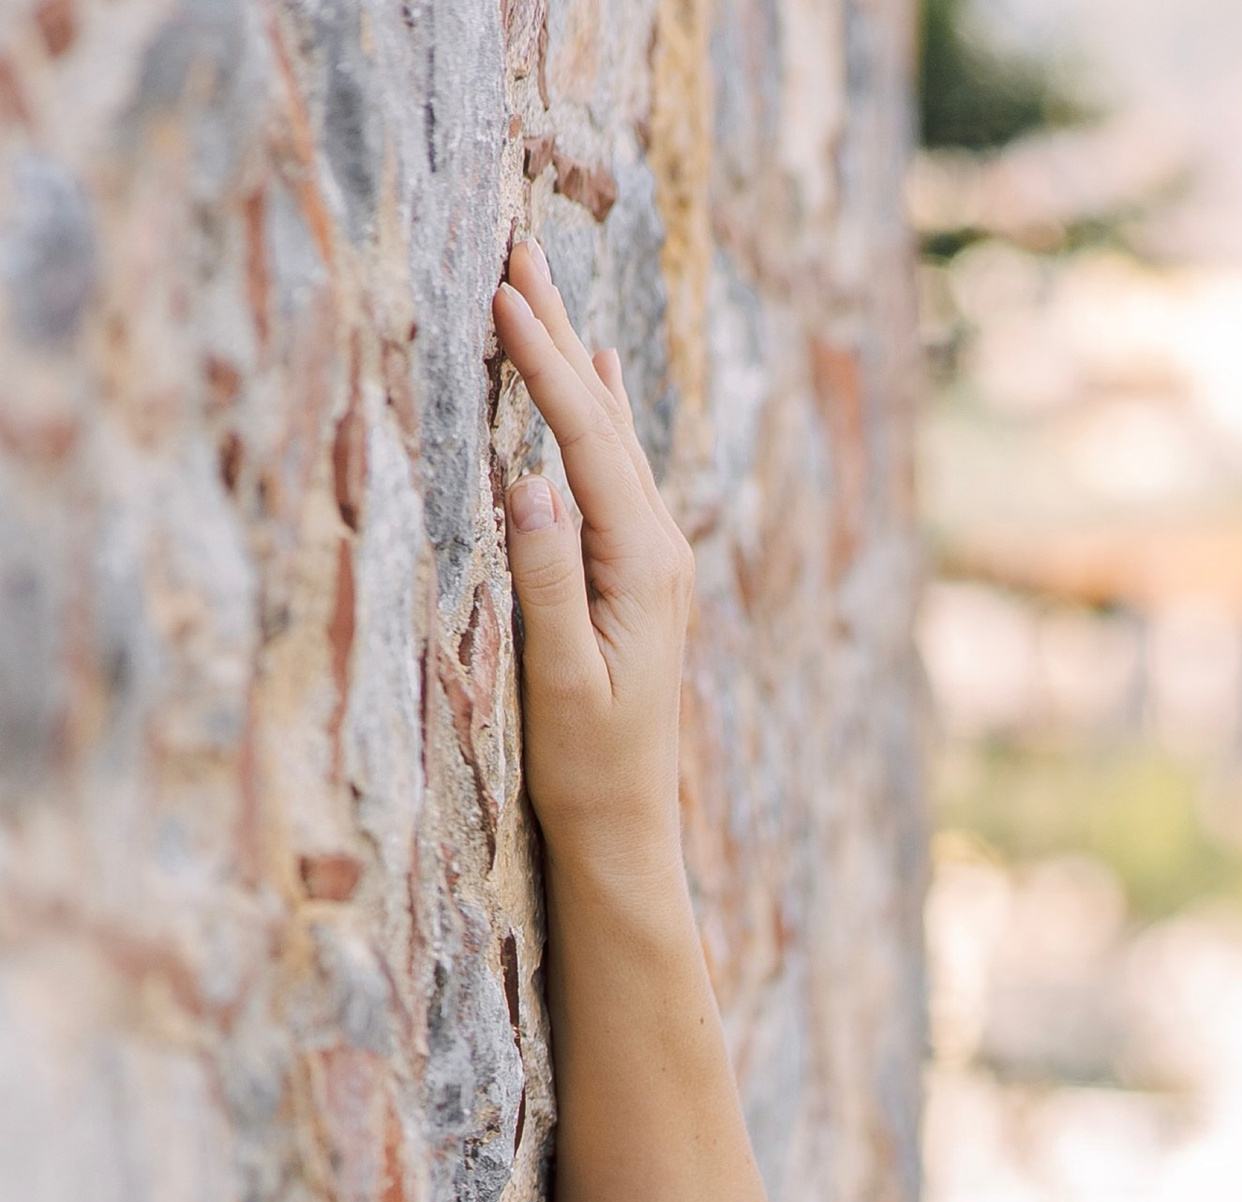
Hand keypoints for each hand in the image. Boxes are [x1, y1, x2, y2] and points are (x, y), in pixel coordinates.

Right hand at [491, 235, 692, 882]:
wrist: (627, 833)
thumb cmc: (585, 769)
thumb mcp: (557, 679)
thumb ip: (546, 580)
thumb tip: (528, 480)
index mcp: (643, 567)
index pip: (585, 442)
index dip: (541, 364)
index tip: (500, 292)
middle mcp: (661, 553)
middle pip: (604, 421)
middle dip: (558, 333)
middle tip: (517, 248)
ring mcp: (657, 563)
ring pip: (610, 437)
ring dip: (573, 358)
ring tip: (542, 289)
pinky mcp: (641, 578)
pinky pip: (616, 469)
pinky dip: (595, 410)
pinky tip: (597, 373)